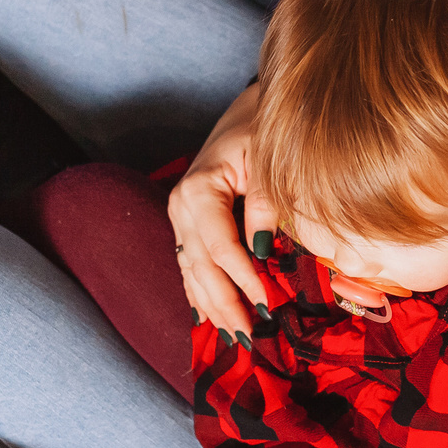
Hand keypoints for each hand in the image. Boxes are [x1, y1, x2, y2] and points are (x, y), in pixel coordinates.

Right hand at [169, 81, 273, 336]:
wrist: (248, 109)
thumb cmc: (261, 128)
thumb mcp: (267, 157)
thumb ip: (263, 201)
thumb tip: (261, 248)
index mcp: (198, 191)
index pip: (219, 247)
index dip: (241, 280)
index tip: (266, 306)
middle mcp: (181, 207)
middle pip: (201, 267)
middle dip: (225, 305)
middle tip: (249, 338)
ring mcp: (181, 218)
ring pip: (192, 272)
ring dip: (213, 307)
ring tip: (235, 338)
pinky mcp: (187, 224)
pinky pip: (190, 265)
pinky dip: (201, 294)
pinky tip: (210, 318)